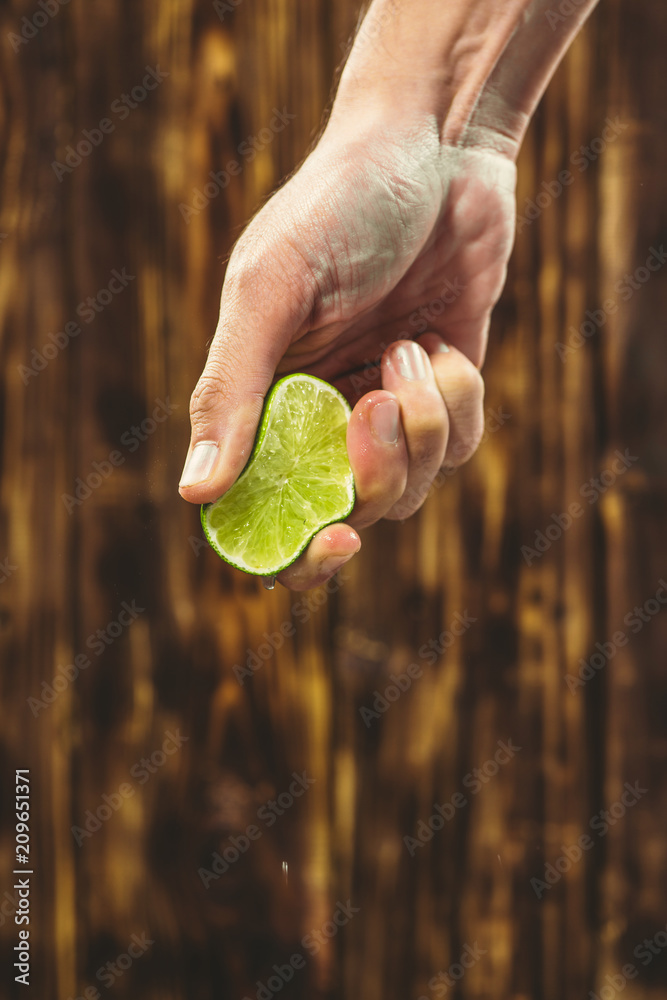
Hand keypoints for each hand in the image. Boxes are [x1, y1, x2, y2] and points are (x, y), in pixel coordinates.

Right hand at [179, 115, 516, 589]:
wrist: (435, 145)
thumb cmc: (338, 205)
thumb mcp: (270, 290)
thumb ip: (230, 390)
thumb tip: (194, 491)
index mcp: (264, 401)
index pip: (267, 512)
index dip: (298, 553)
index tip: (336, 541)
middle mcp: (323, 416)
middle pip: (352, 511)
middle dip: (378, 476)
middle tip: (376, 404)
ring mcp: (387, 408)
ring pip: (414, 486)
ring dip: (422, 425)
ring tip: (409, 347)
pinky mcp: (446, 392)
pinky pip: (459, 444)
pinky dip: (458, 402)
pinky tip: (437, 341)